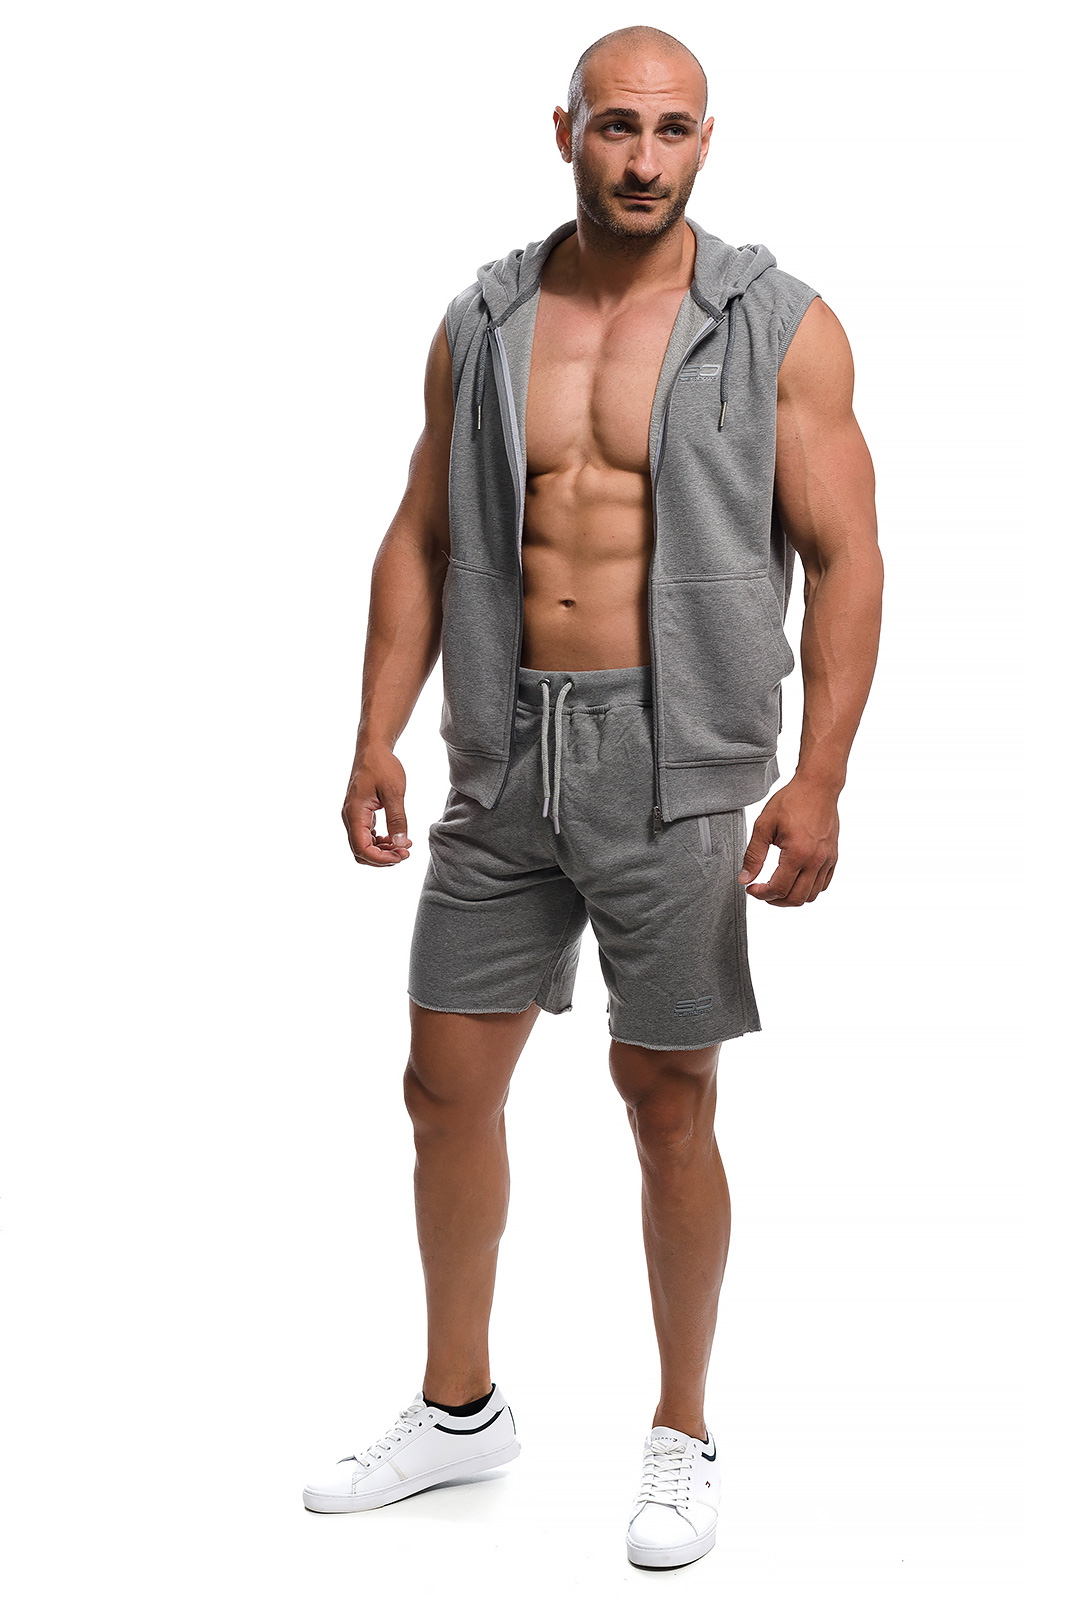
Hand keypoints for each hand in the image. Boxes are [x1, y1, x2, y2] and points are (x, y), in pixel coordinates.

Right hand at [342, 747, 411, 867]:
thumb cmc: (382, 766)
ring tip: (403, 846)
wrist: (373, 749)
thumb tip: (401, 844)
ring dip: (382, 851)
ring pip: (363, 846)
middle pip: (360, 852)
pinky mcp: (360, 814)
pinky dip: (380, 842)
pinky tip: (395, 838)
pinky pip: (366, 836)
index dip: (381, 859)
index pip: (362, 848)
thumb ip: (397, 819)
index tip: (402, 855)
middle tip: (405, 853)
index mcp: (354, 813)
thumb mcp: (394, 792)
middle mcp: (349, 818)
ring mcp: (353, 816)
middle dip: (382, 858)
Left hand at [739, 779, 838, 906]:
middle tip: (761, 891)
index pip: (779, 889)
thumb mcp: (764, 825)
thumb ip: (754, 855)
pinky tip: (794, 879)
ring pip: (811, 895)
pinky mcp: (833, 857)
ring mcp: (828, 860)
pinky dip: (808, 889)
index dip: (761, 894)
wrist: (818, 786)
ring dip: (792, 898)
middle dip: (775, 900)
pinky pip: (823, 884)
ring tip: (777, 888)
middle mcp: (816, 860)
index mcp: (798, 853)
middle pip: (796, 898)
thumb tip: (745, 879)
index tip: (751, 889)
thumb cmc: (791, 801)